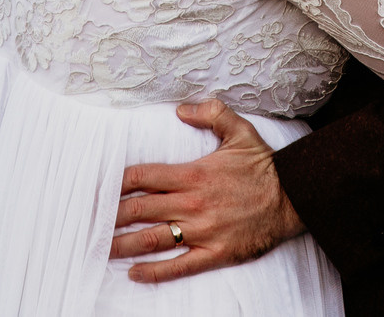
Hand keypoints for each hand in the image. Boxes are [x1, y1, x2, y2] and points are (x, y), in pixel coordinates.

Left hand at [109, 99, 305, 282]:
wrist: (294, 197)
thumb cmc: (264, 165)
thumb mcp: (239, 130)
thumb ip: (210, 113)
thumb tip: (181, 110)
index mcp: (193, 173)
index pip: (144, 176)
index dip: (117, 182)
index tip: (99, 188)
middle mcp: (192, 202)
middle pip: (140, 209)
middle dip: (111, 215)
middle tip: (89, 221)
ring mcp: (202, 230)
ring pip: (153, 238)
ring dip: (123, 244)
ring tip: (100, 248)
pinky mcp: (214, 252)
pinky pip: (178, 266)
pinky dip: (154, 271)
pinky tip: (133, 272)